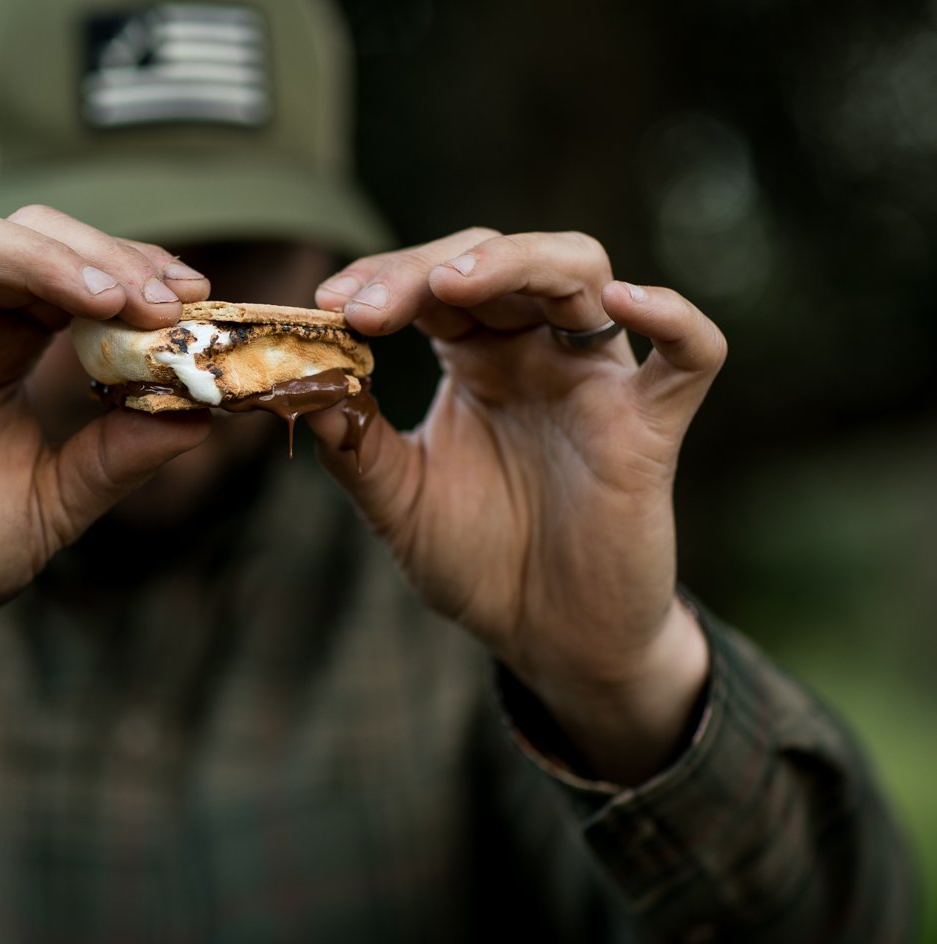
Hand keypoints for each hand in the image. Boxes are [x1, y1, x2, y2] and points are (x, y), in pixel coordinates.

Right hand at [0, 206, 210, 761]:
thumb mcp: (57, 503)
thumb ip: (119, 456)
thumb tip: (203, 414)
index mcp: (3, 351)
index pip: (70, 273)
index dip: (130, 269)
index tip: (194, 296)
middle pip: (24, 240)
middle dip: (100, 256)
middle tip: (162, 300)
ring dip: (37, 257)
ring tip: (102, 298)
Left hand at [307, 229, 724, 781]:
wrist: (551, 638)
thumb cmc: (480, 562)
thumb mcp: (398, 504)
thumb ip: (355, 448)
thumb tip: (300, 392)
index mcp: (476, 359)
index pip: (433, 284)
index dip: (382, 279)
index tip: (325, 304)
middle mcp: (537, 351)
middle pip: (496, 259)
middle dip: (426, 269)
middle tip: (365, 308)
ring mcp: (596, 381)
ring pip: (581, 271)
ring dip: (517, 262)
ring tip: (453, 283)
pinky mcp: (651, 427)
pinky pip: (689, 355)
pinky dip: (672, 317)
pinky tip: (624, 301)